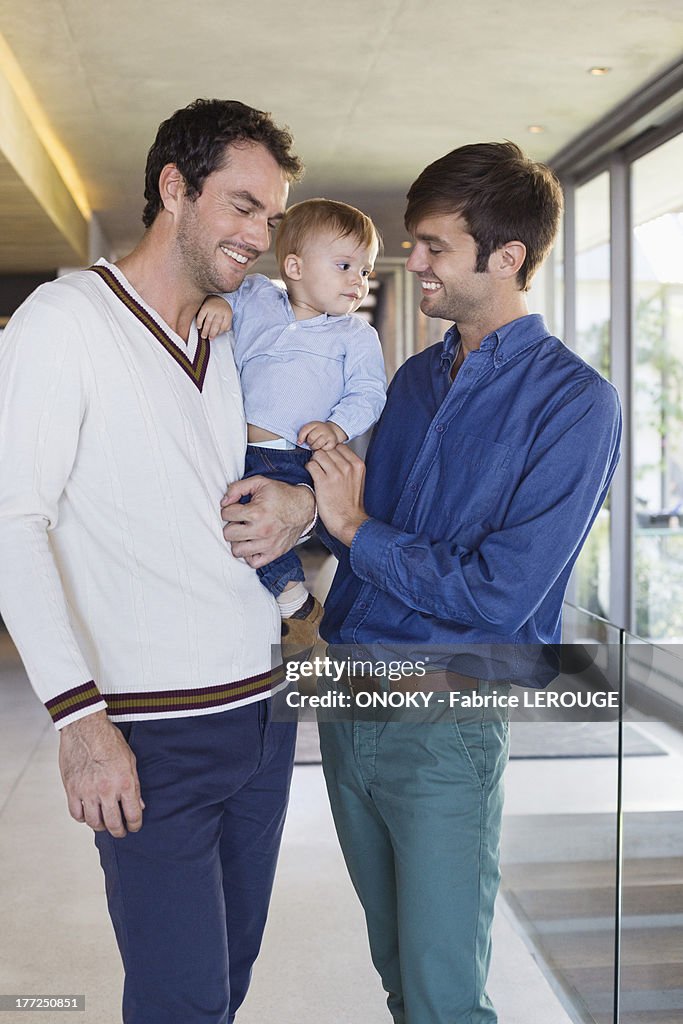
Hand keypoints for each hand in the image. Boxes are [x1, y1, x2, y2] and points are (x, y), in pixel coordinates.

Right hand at [59, 710, 143, 837]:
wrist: (85, 727)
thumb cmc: (109, 740)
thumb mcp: (130, 760)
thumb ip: (135, 785)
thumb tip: (139, 805)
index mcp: (124, 782)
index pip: (132, 815)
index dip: (135, 825)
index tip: (134, 827)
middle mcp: (106, 790)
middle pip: (113, 823)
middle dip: (119, 831)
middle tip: (120, 832)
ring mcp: (87, 791)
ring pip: (93, 822)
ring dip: (100, 826)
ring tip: (104, 823)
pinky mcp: (71, 789)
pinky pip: (76, 813)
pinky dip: (82, 817)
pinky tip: (88, 814)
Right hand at [197, 295, 232, 339]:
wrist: (216, 296)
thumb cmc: (222, 308)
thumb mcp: (228, 314)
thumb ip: (227, 323)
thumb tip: (224, 332)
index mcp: (228, 313)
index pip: (225, 326)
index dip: (220, 332)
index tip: (216, 336)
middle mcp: (220, 310)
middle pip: (216, 325)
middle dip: (212, 333)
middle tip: (210, 338)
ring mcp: (212, 308)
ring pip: (208, 322)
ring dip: (205, 330)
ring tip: (203, 336)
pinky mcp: (205, 306)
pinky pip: (201, 316)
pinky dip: (199, 322)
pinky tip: (199, 327)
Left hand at [221, 477, 314, 567]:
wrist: (305, 507)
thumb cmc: (281, 494)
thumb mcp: (260, 482)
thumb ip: (237, 488)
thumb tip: (224, 502)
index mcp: (257, 512)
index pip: (226, 514)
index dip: (229, 508)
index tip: (237, 508)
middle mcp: (262, 530)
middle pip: (228, 534)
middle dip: (232, 525)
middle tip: (241, 521)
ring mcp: (268, 545)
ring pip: (237, 551)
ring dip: (238, 541)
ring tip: (246, 533)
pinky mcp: (274, 554)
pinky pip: (253, 563)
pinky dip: (249, 555)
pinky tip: (253, 543)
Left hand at [297, 420, 347, 450]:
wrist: (332, 431)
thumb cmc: (318, 432)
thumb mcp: (310, 430)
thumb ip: (303, 434)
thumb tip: (299, 443)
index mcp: (315, 424)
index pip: (305, 430)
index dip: (300, 437)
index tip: (300, 442)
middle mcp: (322, 428)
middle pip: (311, 438)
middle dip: (309, 443)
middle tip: (311, 442)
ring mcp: (329, 434)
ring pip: (317, 445)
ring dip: (314, 447)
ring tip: (315, 445)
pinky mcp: (333, 441)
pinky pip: (324, 449)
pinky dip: (322, 449)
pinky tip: (323, 446)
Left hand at [306, 446, 368, 545]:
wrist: (349, 521)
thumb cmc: (351, 504)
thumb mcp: (357, 480)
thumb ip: (349, 466)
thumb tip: (334, 455)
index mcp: (358, 465)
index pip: (339, 446)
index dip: (331, 451)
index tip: (329, 459)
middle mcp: (348, 467)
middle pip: (328, 448)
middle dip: (322, 455)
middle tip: (321, 466)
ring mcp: (335, 474)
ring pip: (318, 454)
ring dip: (315, 462)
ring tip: (317, 472)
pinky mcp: (323, 482)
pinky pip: (311, 465)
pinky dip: (309, 469)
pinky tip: (314, 477)